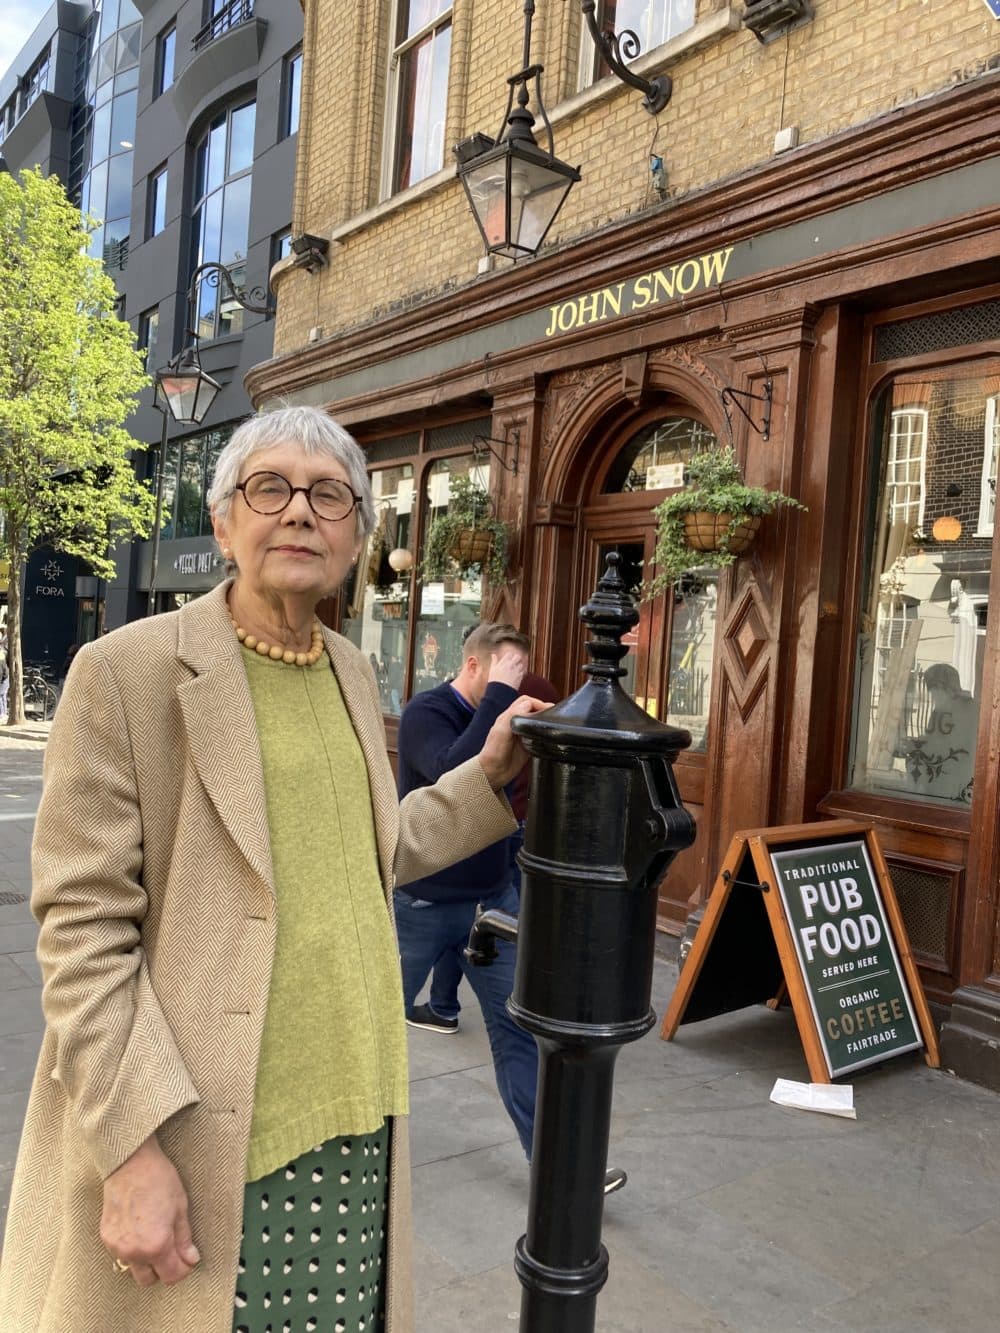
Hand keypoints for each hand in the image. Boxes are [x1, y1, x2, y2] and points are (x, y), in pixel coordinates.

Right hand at [101, 1135, 199, 1286]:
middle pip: (149, 1280)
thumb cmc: (159, 1179)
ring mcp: (117, 1246)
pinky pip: (120, 1255)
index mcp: (156, 1245)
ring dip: (146, 1262)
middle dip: (163, 1270)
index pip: (171, 1275)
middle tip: (172, 1251)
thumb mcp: (180, 1207)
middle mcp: (134, 1251)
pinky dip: (132, 1250)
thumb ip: (184, 1238)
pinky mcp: (106, 1238)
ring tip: (155, 1239)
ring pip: (133, 1270)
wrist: (131, 1163)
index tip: (188, 1259)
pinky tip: (140, 1231)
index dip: (183, 1269)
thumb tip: (191, 1258)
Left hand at [479, 695, 551, 790]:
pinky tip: (551, 737)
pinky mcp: (527, 746)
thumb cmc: (493, 753)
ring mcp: (522, 735)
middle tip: (554, 715)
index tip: (548, 709)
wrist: (492, 774)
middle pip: (532, 709)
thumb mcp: (501, 732)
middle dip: (543, 708)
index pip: (525, 702)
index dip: (537, 703)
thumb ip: (512, 717)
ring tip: (555, 723)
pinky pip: (538, 736)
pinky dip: (545, 733)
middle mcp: (515, 724)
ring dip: (544, 720)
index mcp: (508, 718)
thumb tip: (528, 704)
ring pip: (535, 721)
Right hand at [488, 649, 526, 691]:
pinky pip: (522, 672)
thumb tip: (493, 655)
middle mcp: (511, 665)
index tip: (508, 660)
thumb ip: (494, 661)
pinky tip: (515, 677)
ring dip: (519, 666)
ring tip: (514, 672)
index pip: (510, 654)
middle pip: (518, 657)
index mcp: (504, 662)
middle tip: (514, 663)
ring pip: (521, 664)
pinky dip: (520, 673)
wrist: (500, 692)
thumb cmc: (494, 681)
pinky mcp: (520, 677)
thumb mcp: (492, 670)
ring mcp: (516, 671)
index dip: (510, 656)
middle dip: (517, 659)